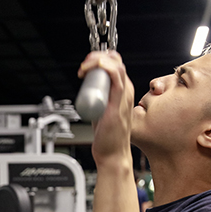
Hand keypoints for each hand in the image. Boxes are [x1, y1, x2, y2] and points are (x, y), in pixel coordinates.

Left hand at [78, 51, 134, 166]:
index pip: (115, 64)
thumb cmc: (107, 136)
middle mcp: (127, 91)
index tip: (85, 67)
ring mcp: (125, 97)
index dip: (99, 59)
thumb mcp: (101, 110)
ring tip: (84, 70)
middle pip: (115, 61)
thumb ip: (99, 100)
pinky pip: (117, 78)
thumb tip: (87, 91)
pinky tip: (94, 68)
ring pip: (116, 66)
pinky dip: (106, 68)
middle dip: (97, 57)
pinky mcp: (119, 104)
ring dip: (98, 61)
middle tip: (83, 67)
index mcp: (123, 91)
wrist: (112, 154)